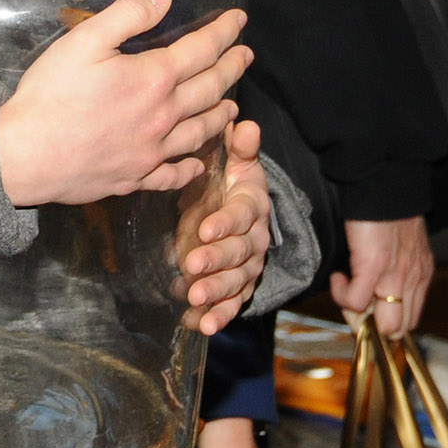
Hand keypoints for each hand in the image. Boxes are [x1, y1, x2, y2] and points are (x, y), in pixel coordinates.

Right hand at [0, 0, 250, 208]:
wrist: (25, 155)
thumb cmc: (50, 95)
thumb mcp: (84, 41)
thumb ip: (127, 15)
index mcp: (153, 79)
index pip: (201, 50)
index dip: (224, 32)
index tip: (239, 19)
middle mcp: (162, 116)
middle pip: (210, 89)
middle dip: (232, 68)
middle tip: (246, 56)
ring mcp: (151, 151)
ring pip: (200, 132)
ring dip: (221, 115)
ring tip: (233, 106)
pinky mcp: (135, 177)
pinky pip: (173, 174)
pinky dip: (191, 167)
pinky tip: (196, 163)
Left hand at [176, 121, 273, 334]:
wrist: (237, 207)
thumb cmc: (229, 181)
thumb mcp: (235, 161)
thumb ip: (239, 147)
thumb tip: (243, 122)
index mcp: (251, 205)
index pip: (242, 215)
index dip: (226, 223)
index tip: (205, 228)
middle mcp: (254, 238)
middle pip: (240, 252)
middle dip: (217, 260)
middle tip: (192, 265)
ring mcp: (247, 264)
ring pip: (236, 281)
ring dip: (217, 291)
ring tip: (194, 298)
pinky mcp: (237, 285)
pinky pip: (232, 302)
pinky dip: (218, 315)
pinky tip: (199, 325)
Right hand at [331, 216, 432, 335]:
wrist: (386, 186)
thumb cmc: (391, 211)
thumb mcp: (404, 246)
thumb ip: (398, 268)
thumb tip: (376, 287)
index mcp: (421, 276)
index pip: (410, 321)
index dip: (385, 321)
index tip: (367, 309)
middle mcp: (413, 281)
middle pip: (397, 330)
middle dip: (372, 325)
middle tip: (353, 304)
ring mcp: (395, 277)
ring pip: (382, 324)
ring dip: (357, 314)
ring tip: (346, 290)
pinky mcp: (373, 268)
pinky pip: (354, 302)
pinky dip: (342, 295)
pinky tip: (340, 277)